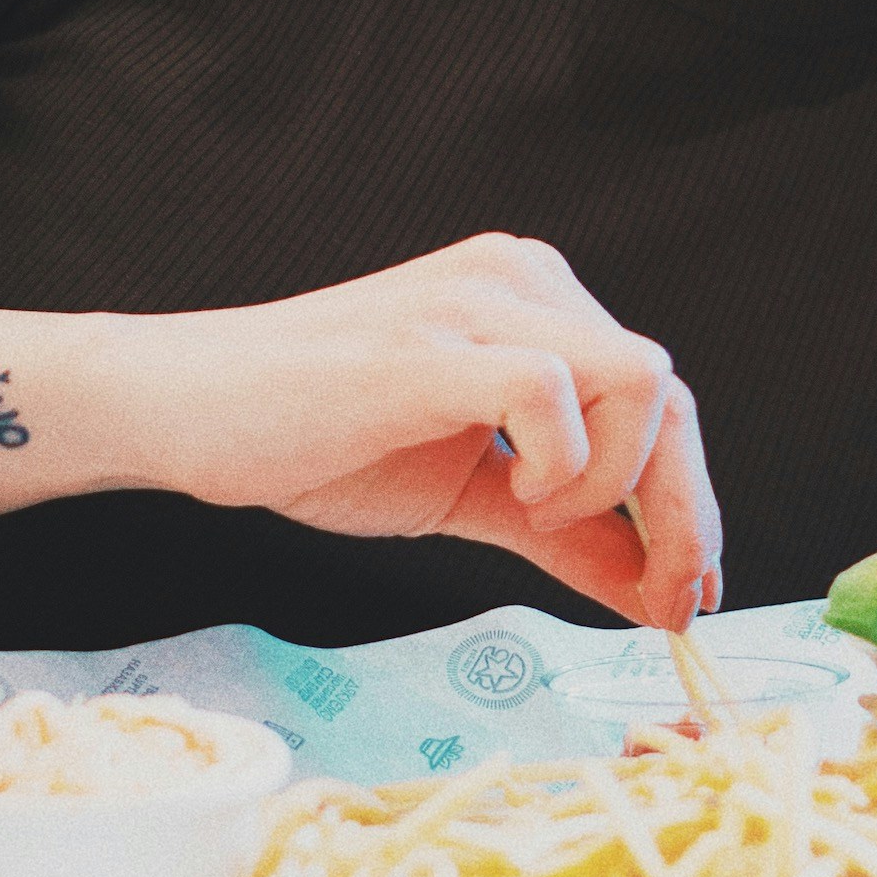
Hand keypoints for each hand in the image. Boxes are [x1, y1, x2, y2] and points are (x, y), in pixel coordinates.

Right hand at [119, 237, 723, 628]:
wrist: (185, 408)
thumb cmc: (315, 439)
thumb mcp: (469, 496)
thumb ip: (566, 534)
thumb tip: (654, 595)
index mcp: (535, 301)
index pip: (661, 394)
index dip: (691, 500)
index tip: (687, 591)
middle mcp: (522, 279)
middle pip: (669, 391)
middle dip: (683, 512)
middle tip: (663, 598)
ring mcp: (479, 301)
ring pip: (640, 379)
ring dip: (617, 480)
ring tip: (537, 516)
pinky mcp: (432, 345)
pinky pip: (553, 390)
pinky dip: (562, 462)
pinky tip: (516, 497)